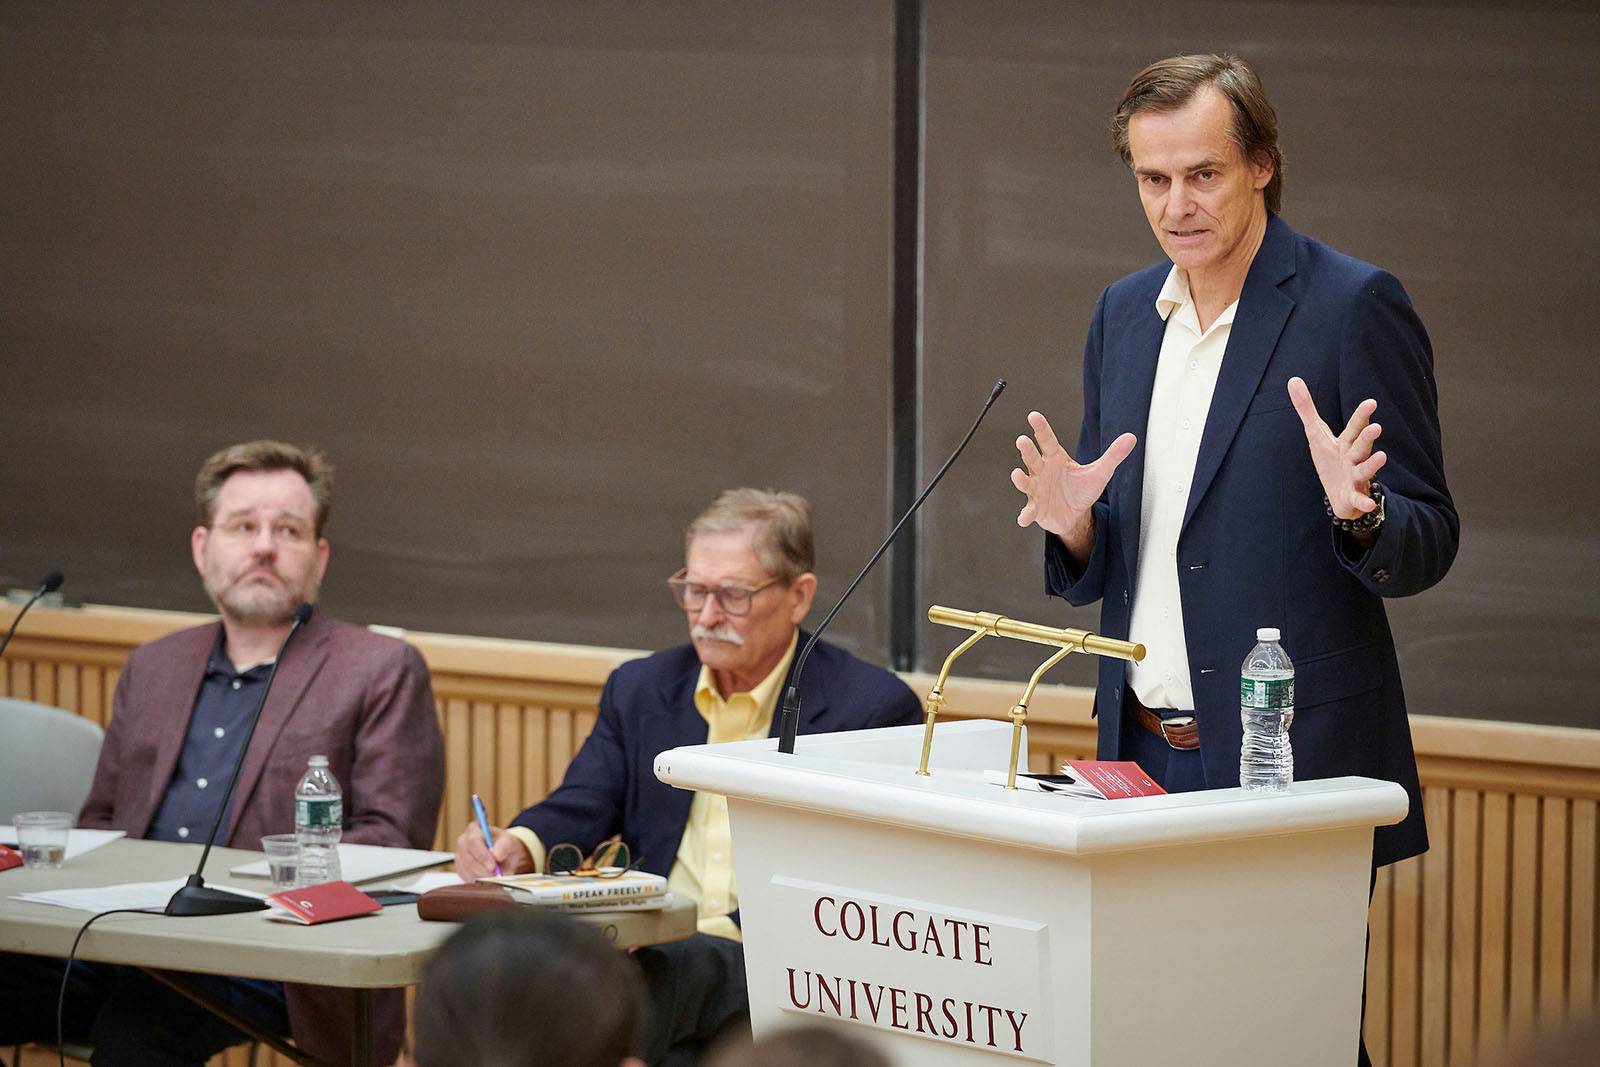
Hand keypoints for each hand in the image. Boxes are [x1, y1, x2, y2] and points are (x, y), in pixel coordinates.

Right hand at [453, 822, 533, 879]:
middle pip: (467, 856)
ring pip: (465, 868)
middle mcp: (464, 840)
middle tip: (495, 875)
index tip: (493, 865)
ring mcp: (460, 854)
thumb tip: (495, 855)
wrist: (504, 856)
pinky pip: (465, 876)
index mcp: (475, 828)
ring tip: (494, 876)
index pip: (473, 840)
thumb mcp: (510, 843)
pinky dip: (477, 880)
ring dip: (481, 875)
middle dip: (482, 868)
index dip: (482, 854)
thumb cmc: (506, 846)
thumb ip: (504, 846)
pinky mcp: (460, 868)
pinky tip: (486, 877)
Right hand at [1011, 410, 1135, 550]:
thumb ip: (1113, 455)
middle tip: (1022, 441)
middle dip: (1027, 450)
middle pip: (1032, 458)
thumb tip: (1131, 438)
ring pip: (1026, 482)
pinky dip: (1026, 515)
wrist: (1074, 514)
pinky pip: (1029, 510)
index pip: (1047, 440)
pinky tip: (1024, 518)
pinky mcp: (1036, 508)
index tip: (1033, 416)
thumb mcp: (1100, 472)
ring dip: (1020, 479)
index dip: (1041, 428)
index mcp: (1056, 458)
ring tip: (1017, 475)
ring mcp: (1037, 489)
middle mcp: (1042, 471)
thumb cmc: (1082, 490)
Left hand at [1287, 377, 1386, 518]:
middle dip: (1367, 437)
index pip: (1354, 427)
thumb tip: (1292, 380)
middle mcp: (1353, 458)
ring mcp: (1355, 478)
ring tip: (1382, 456)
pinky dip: (1364, 501)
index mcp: (1346, 443)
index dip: (1361, 416)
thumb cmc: (1331, 460)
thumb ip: (1307, 409)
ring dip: (1372, 464)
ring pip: (1364, 470)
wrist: (1340, 495)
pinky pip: (1359, 499)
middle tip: (1377, 427)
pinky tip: (1367, 503)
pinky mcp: (1353, 497)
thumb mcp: (1316, 434)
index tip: (1371, 403)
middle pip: (1360, 446)